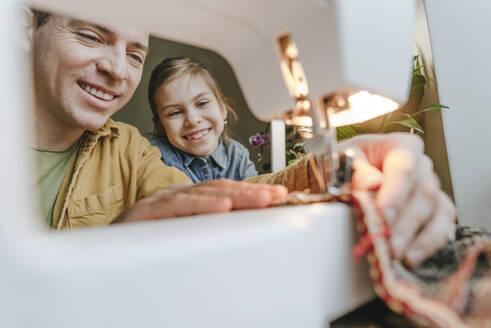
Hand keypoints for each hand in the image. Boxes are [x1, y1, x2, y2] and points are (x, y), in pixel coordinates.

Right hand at [114, 179, 287, 222]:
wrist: (105, 245)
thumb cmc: (145, 239)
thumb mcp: (183, 230)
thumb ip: (205, 224)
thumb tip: (239, 224)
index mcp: (188, 197)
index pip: (225, 190)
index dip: (252, 191)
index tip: (278, 197)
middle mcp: (178, 194)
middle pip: (221, 188)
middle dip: (253, 191)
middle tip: (278, 195)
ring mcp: (163, 199)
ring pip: (204, 193)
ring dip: (237, 195)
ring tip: (262, 200)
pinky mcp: (148, 211)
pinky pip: (179, 206)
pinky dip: (202, 206)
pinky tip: (223, 208)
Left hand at [340, 133, 455, 267]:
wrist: (350, 173)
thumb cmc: (347, 165)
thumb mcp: (342, 161)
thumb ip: (355, 170)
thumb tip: (373, 184)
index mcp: (400, 147)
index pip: (404, 166)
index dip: (396, 193)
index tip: (384, 216)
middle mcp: (422, 165)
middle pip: (423, 192)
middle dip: (406, 223)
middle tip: (390, 245)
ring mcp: (432, 188)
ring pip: (437, 211)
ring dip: (421, 237)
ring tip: (402, 257)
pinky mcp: (436, 210)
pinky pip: (443, 226)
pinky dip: (430, 243)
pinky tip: (412, 258)